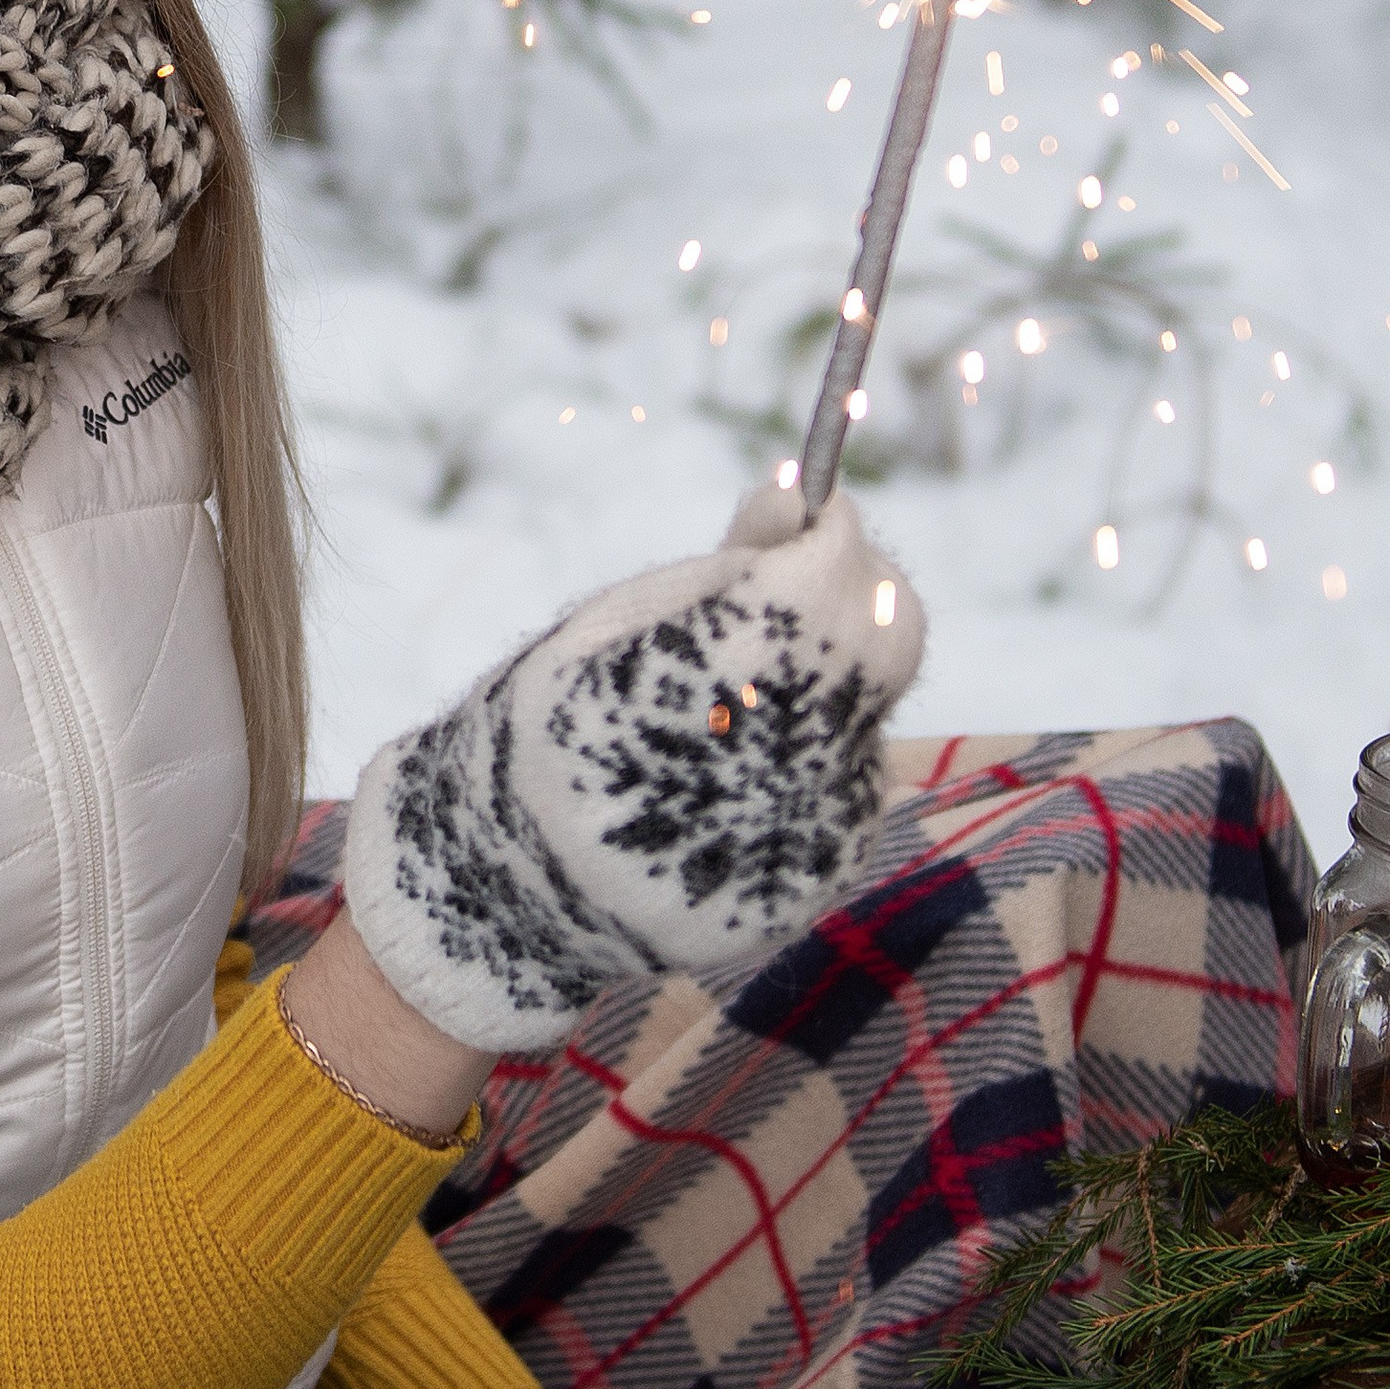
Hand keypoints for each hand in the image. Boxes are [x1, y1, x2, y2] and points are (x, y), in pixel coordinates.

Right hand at [341, 483, 924, 1044]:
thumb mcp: (606, 626)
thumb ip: (715, 568)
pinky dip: (821, 750)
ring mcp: (791, 842)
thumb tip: (799, 498)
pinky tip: (749, 764)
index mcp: (673, 693)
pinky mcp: (814, 887)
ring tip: (747, 695)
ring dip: (833, 676)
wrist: (512, 890)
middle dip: (856, 590)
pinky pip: (854, 782)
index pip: (817, 585)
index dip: (830, 533)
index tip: (814, 511)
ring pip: (872, 711)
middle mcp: (748, 777)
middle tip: (803, 580)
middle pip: (878, 643)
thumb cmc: (547, 728)